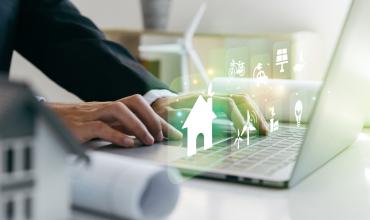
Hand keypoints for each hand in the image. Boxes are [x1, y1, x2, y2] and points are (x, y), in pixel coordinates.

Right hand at [48, 94, 182, 146]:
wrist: (50, 119)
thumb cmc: (82, 123)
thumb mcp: (106, 123)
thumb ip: (123, 127)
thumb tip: (146, 136)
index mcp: (114, 107)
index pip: (141, 106)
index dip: (160, 119)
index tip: (175, 134)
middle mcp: (106, 107)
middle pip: (134, 101)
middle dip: (152, 117)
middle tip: (162, 136)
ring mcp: (93, 115)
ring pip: (119, 110)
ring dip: (138, 125)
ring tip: (149, 141)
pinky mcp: (81, 127)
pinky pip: (101, 127)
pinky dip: (117, 135)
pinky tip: (129, 144)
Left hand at [152, 93, 268, 135]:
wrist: (158, 105)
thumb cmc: (161, 112)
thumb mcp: (165, 115)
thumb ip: (178, 117)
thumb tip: (197, 124)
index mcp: (201, 99)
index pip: (227, 103)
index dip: (238, 117)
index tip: (244, 133)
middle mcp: (211, 97)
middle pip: (240, 98)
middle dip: (254, 114)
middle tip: (264, 132)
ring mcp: (215, 100)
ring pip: (242, 101)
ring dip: (254, 114)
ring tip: (264, 131)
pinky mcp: (216, 107)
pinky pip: (237, 107)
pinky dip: (248, 115)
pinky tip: (254, 127)